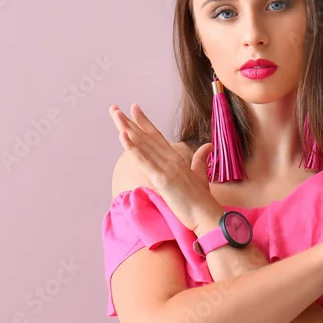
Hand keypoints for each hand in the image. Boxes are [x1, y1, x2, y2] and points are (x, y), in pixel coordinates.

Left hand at [109, 103, 224, 232]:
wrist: (206, 214)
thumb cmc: (202, 198)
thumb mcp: (200, 175)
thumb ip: (201, 159)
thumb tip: (208, 146)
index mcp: (176, 158)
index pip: (157, 136)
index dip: (144, 122)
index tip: (133, 109)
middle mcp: (170, 158)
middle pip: (146, 136)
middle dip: (129, 121)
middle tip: (114, 108)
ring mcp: (166, 167)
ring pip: (143, 144)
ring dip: (127, 128)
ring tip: (115, 114)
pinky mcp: (162, 178)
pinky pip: (144, 160)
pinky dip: (133, 147)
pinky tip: (123, 135)